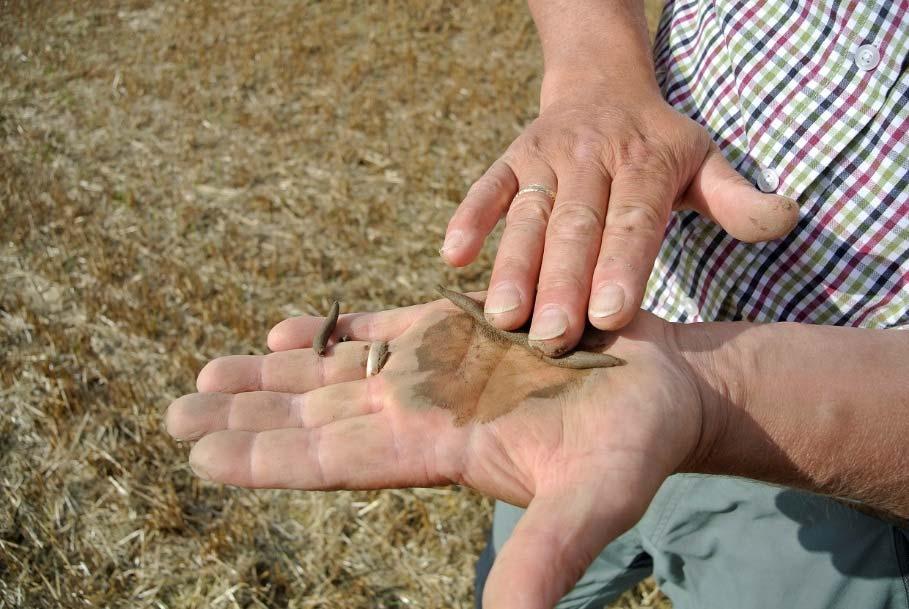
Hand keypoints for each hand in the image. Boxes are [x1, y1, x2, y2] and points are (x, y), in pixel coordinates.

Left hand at [166, 296, 709, 608]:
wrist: (663, 388)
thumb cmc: (633, 444)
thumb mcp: (593, 500)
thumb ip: (546, 557)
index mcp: (438, 451)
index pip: (333, 461)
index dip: (266, 458)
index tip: (200, 455)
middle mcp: (422, 413)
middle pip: (315, 417)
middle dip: (245, 416)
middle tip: (173, 415)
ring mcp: (435, 369)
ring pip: (334, 373)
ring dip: (271, 374)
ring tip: (205, 373)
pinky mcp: (455, 328)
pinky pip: (376, 331)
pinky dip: (330, 330)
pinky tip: (286, 331)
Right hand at [441, 86, 797, 354]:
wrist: (604, 88)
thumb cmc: (659, 146)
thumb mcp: (705, 162)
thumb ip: (738, 198)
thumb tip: (786, 218)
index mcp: (645, 164)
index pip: (632, 221)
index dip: (621, 266)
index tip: (609, 316)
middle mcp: (592, 158)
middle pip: (575, 227)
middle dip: (562, 284)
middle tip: (550, 340)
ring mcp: (546, 158)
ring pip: (528, 216)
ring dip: (512, 266)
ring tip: (500, 319)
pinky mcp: (512, 158)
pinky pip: (486, 187)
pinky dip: (469, 218)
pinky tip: (452, 258)